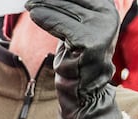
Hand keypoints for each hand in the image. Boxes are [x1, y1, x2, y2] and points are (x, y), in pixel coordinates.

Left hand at [25, 0, 124, 118]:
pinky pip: (61, 24)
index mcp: (108, 9)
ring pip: (65, 8)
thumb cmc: (77, 59)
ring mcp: (102, 28)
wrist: (84, 90)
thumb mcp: (77, 28)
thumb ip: (72, 11)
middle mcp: (109, 16)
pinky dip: (45, 18)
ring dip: (43, 5)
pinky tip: (34, 14)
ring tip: (29, 4)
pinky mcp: (90, 40)